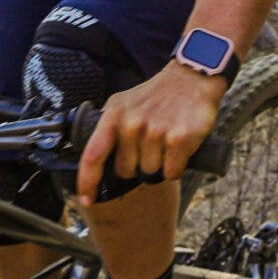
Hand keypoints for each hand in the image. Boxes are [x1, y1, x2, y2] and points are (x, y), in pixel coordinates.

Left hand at [76, 63, 225, 206]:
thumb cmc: (156, 95)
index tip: (86, 199)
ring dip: (159, 164)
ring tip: (165, 141)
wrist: (191, 78)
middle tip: (150, 145)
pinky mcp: (178, 139)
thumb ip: (108, 127)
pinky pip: (171, 172)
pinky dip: (176, 167)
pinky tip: (179, 149)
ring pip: (150, 173)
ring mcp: (155, 132)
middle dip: (138, 165)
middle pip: (127, 171)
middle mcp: (132, 124)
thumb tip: (92, 157)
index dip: (87, 182)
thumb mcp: (123, 103)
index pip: (92, 156)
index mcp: (113, 116)